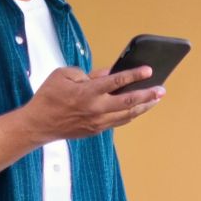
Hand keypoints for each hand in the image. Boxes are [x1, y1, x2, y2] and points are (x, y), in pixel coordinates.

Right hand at [20, 66, 163, 142]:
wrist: (39, 124)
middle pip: (129, 102)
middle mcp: (96, 108)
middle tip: (162, 89)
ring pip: (128, 115)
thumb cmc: (49, 96)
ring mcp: (98, 122)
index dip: (134, 75)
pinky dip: (131, 114)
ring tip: (156, 98)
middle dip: (148, 95)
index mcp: (88, 92)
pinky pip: (119, 121)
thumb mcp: (64, 75)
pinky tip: (140, 108)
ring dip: (144, 106)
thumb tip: (108, 74)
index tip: (148, 70)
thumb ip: (88, 74)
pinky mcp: (97, 129)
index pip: (116, 81)